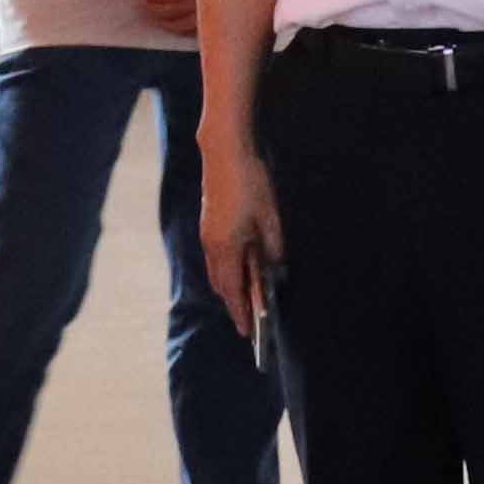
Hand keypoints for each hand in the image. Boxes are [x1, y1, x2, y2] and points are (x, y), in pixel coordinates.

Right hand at [199, 167, 274, 339]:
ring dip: (228, 286)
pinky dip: (225, 270)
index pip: (233, 290)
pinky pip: (214, 257)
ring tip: (245, 299)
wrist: (224, 152)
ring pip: (215, 271)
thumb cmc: (250, 182)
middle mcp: (212, 245)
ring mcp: (207, 234)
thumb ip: (273, 244)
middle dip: (233, 304)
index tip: (247, 332)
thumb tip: (276, 263)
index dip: (240, 312)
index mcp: (227, 247)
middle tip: (248, 320)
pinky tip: (239, 269)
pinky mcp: (207, 224)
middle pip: (221, 284)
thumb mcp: (270, 216)